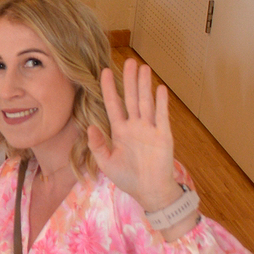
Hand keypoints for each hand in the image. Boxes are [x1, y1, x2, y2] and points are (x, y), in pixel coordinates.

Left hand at [88, 58, 186, 217]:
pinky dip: (161, 102)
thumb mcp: (107, 163)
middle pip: (131, 98)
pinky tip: (160, 88)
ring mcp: (150, 129)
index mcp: (120, 131)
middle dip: (129, 80)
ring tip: (143, 67)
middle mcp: (135, 126)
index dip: (109, 88)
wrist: (150, 192)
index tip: (104, 72)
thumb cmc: (128, 178)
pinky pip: (162, 116)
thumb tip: (89, 127)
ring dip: (145, 85)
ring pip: (146, 102)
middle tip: (128, 61)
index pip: (113, 104)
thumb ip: (98, 145)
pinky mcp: (163, 135)